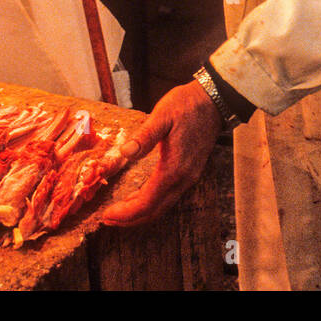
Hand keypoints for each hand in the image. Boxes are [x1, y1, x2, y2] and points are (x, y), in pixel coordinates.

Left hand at [100, 80, 223, 227]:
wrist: (215, 101)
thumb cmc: (187, 105)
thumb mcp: (162, 115)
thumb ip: (144, 136)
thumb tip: (125, 152)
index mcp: (174, 167)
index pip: (147, 202)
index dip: (125, 212)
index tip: (106, 215)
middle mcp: (183, 178)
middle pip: (155, 211)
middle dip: (130, 219)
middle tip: (107, 219)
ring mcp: (189, 176)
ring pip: (162, 206)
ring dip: (140, 213)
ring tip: (119, 213)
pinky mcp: (190, 172)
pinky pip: (168, 196)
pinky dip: (151, 203)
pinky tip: (138, 197)